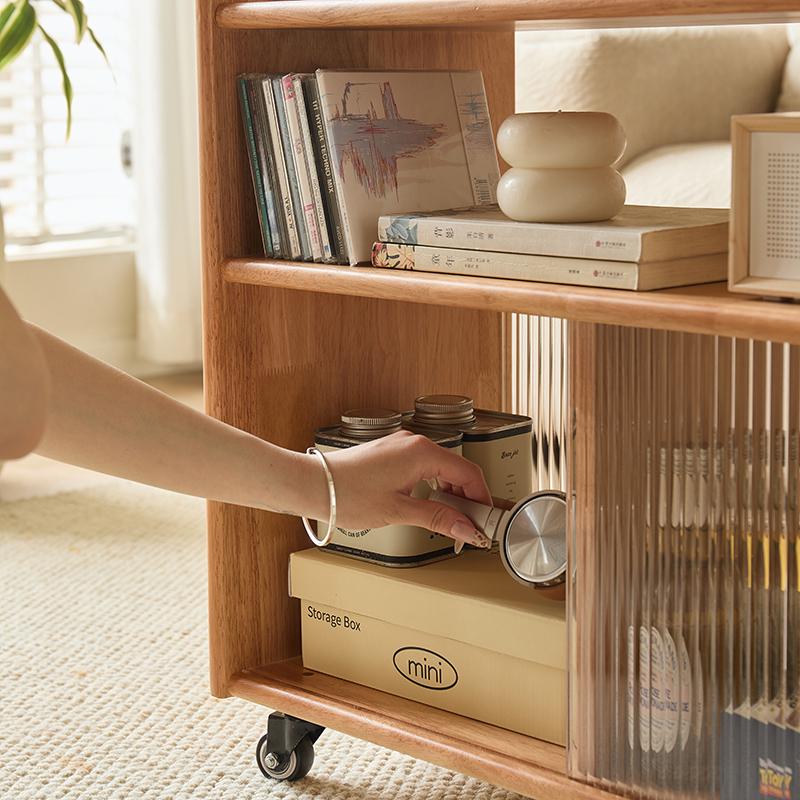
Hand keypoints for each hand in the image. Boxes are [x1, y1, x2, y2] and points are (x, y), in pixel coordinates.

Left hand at [318, 430, 491, 548]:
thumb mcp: (398, 511)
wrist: (312, 485)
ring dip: (450, 492)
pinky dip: (433, 484)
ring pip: (440, 467)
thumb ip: (437, 518)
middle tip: (471, 524)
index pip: (469, 472)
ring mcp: (400, 446)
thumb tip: (466, 528)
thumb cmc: (346, 494)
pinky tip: (429, 503)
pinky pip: (423, 466)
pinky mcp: (390, 453)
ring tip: (450, 518)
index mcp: (421, 452)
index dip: (482, 498)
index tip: (486, 520)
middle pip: (456, 468)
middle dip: (467, 497)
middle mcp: (413, 443)